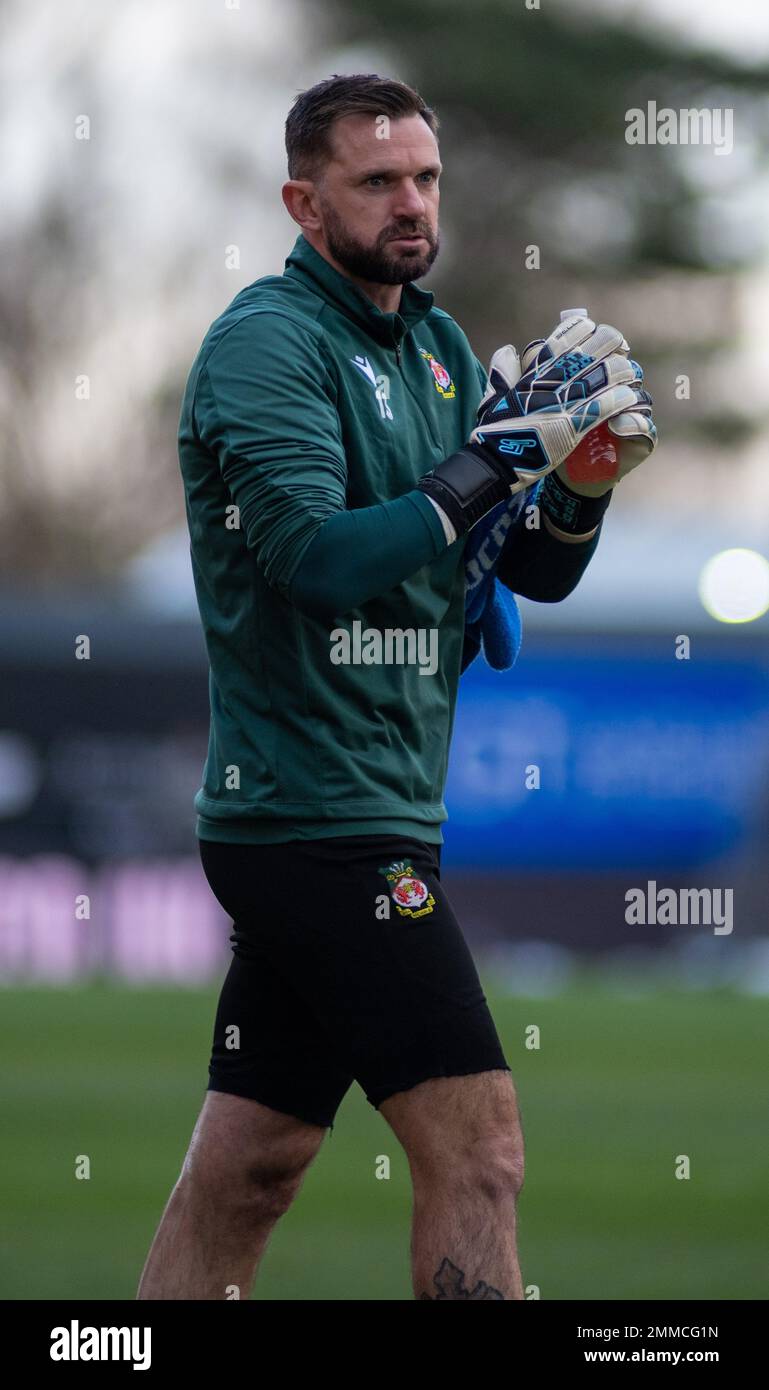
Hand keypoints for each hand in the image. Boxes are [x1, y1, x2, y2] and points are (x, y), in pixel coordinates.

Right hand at [468, 314, 641, 490]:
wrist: (494, 461)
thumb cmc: (492, 432)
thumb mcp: (494, 395)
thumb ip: (503, 372)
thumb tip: (509, 350)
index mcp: (535, 371)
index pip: (566, 336)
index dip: (587, 330)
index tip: (596, 333)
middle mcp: (553, 380)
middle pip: (594, 348)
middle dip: (612, 346)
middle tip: (621, 352)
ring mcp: (564, 402)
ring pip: (606, 373)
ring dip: (622, 371)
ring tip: (630, 375)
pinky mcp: (574, 425)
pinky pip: (606, 404)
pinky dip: (621, 398)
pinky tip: (629, 396)